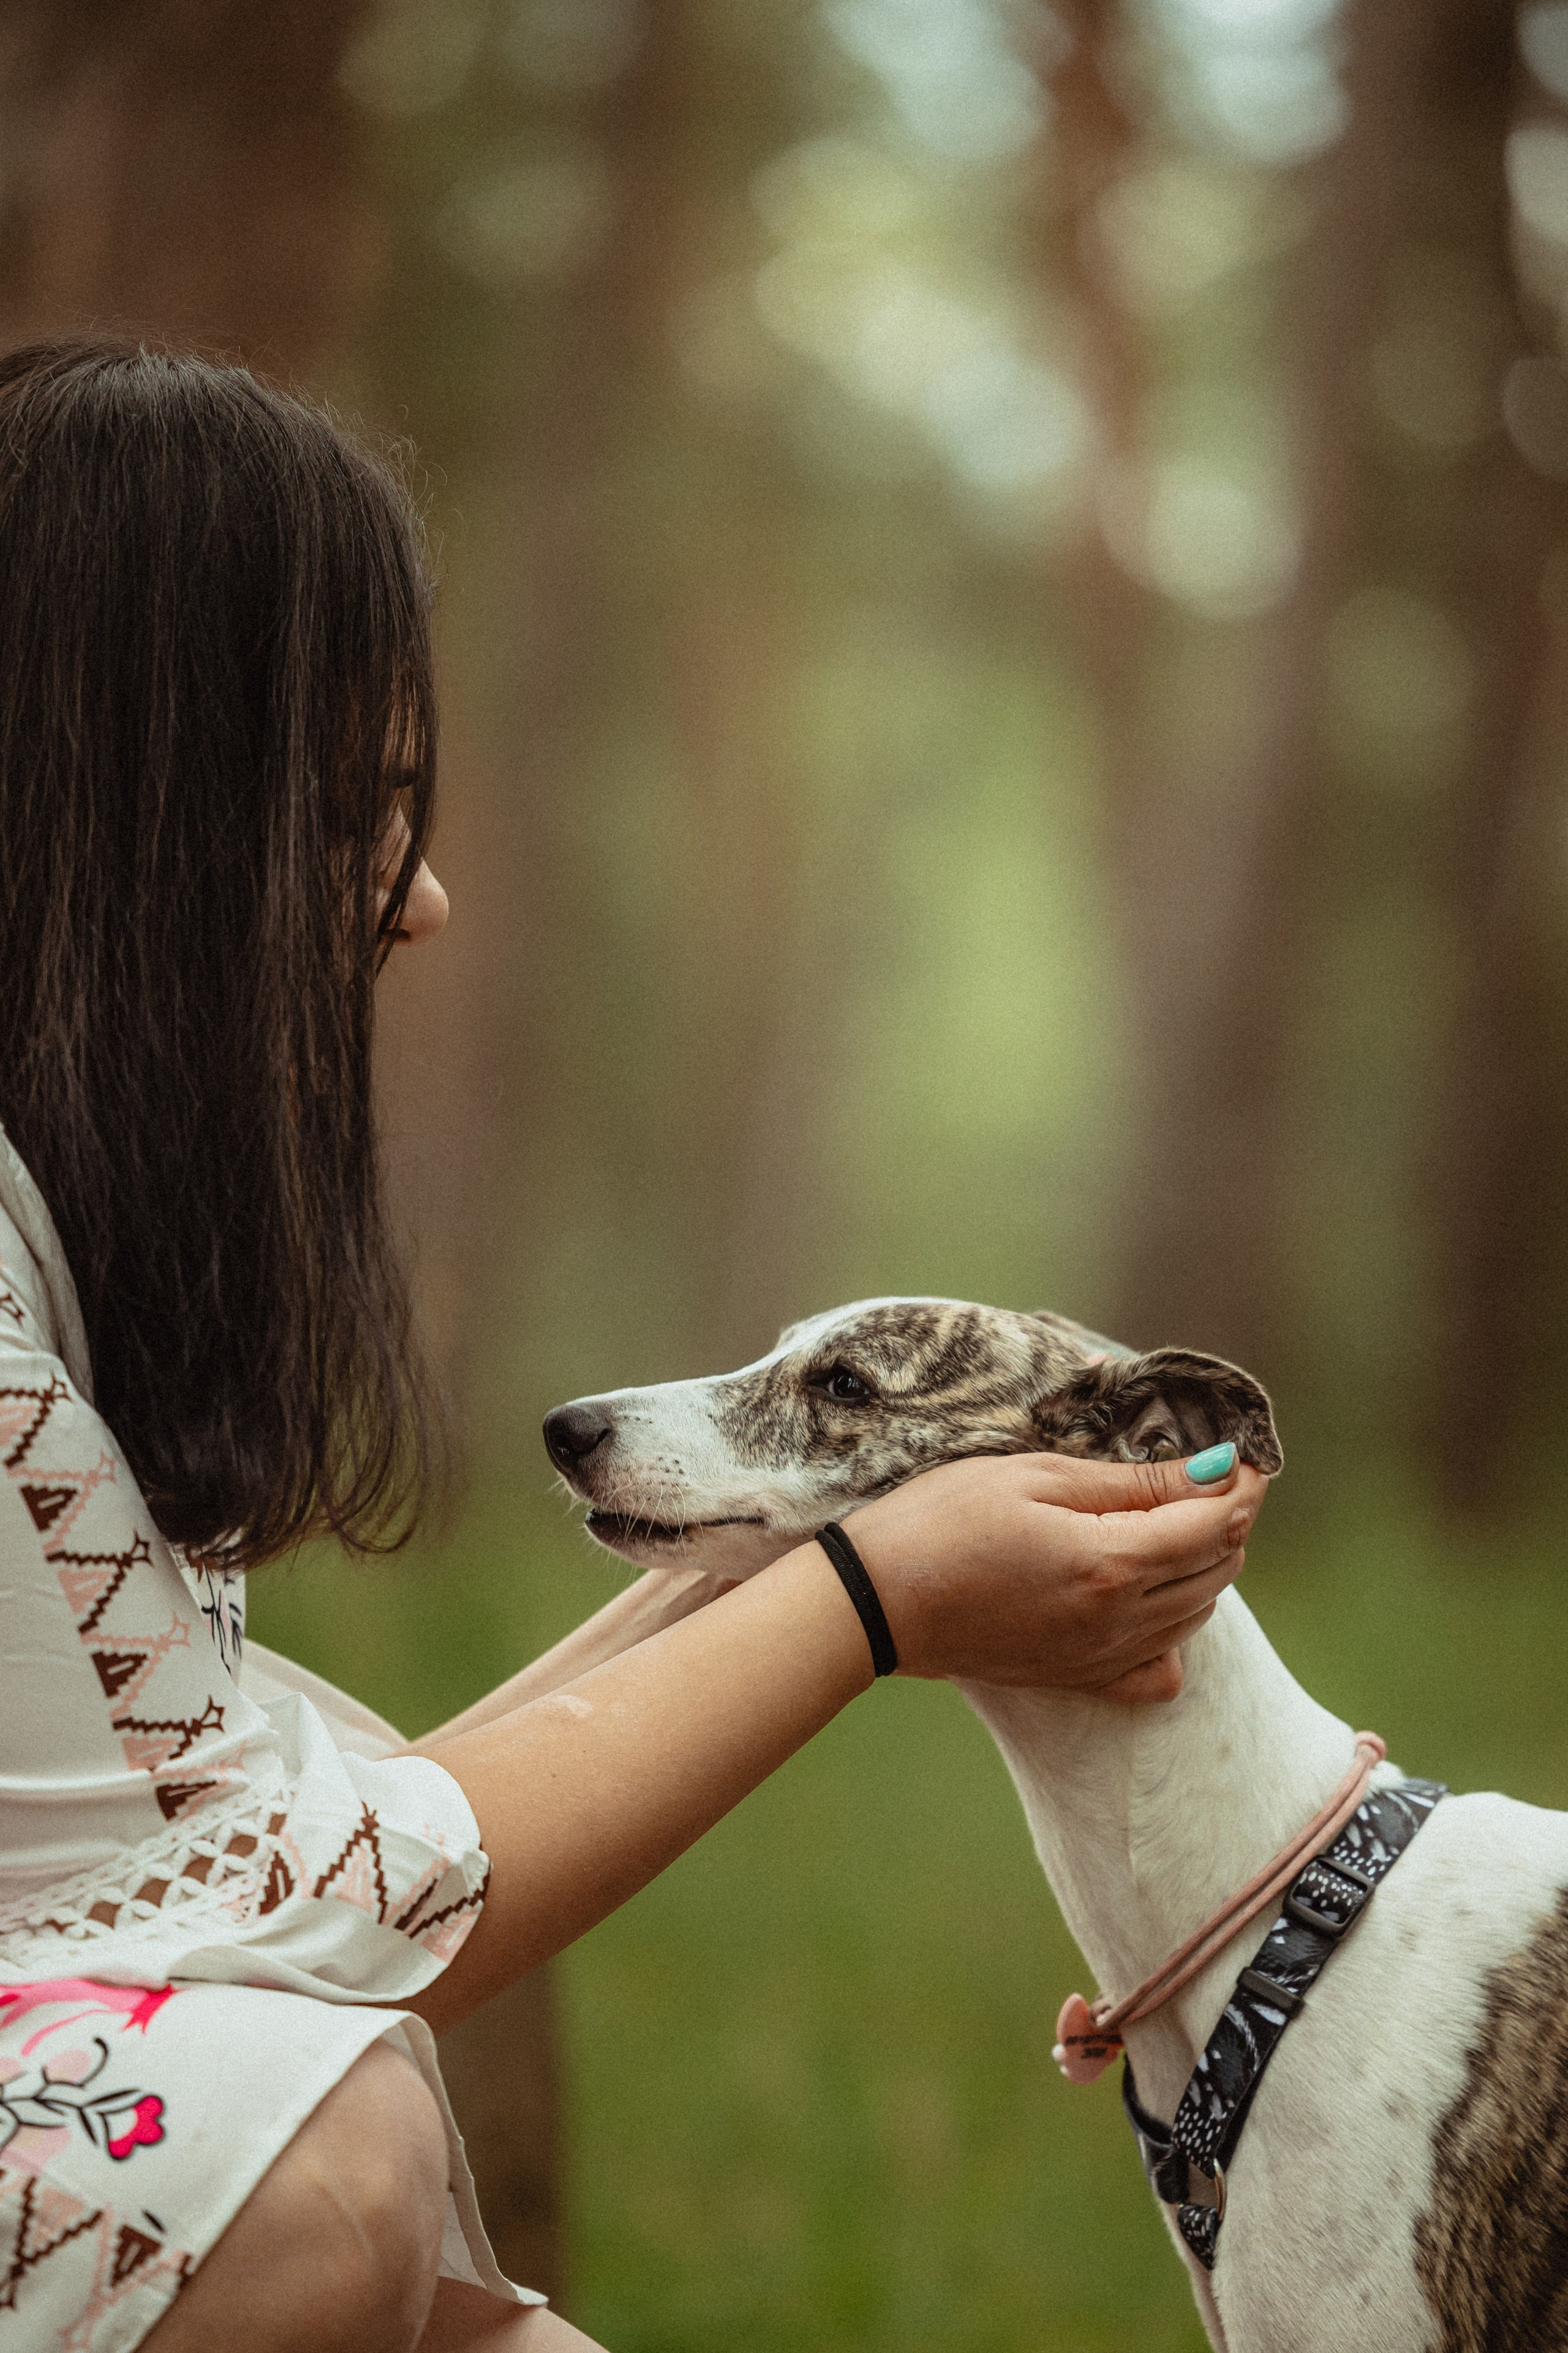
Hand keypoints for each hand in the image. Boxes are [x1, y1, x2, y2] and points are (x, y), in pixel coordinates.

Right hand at [842, 1450, 1266, 1698]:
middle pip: (1217, 1570)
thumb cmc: (945, 1519)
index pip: (1214, 1523)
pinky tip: (1151, 1601)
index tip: (1243, 1455)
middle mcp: (1118, 1620)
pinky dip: (1175, 1635)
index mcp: (1110, 1561)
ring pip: (1196, 1614)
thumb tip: (1216, 1471)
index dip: (1241, 1485)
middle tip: (1208, 1480)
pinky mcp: (1078, 1678)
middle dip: (1228, 1521)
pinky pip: (1159, 1671)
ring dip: (1205, 1567)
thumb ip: (1132, 1482)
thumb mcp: (1036, 1478)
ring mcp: (1100, 1657)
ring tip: (1176, 1523)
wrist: (878, 1598)